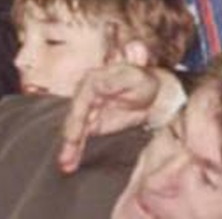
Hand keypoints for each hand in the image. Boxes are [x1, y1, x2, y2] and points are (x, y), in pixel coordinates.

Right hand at [58, 64, 180, 171]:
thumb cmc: (146, 80)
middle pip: (74, 119)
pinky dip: (74, 151)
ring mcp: (88, 110)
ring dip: (69, 149)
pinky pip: (80, 138)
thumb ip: (125, 72)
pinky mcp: (93, 123)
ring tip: (65, 165)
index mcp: (93, 80)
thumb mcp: (137, 75)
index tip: (73, 136)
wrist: (156, 95)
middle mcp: (85, 94)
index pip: (81, 102)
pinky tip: (69, 164)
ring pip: (74, 130)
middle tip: (65, 158)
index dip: (76, 120)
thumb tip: (127, 54)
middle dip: (69, 139)